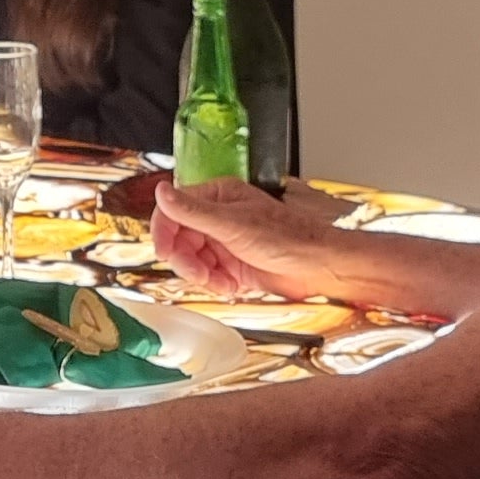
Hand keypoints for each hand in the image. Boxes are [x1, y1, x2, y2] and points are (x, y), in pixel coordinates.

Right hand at [150, 178, 364, 299]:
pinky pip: (209, 276)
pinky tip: (231, 286)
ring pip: (193, 261)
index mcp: (217, 197)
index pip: (174, 210)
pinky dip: (215, 284)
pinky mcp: (234, 265)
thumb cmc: (288, 237)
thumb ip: (193, 210)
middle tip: (199, 274)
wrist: (317, 266)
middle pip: (180, 239)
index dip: (164, 231)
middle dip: (187, 260)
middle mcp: (219, 218)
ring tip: (220, 282)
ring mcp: (226, 242)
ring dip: (202, 276)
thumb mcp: (233, 223)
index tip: (163, 251)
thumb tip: (161, 191)